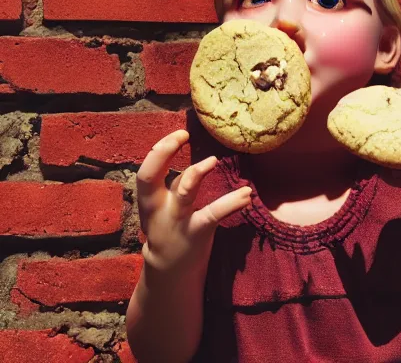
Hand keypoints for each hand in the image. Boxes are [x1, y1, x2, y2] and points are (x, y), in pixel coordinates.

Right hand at [136, 130, 251, 273]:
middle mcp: (158, 209)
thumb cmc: (169, 230)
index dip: (160, 149)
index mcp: (148, 200)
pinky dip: (232, 202)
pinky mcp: (197, 233)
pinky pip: (214, 214)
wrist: (171, 273)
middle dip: (162, 152)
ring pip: (182, 193)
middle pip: (149, 177)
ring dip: (196, 173)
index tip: (179, 134)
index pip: (145, 170)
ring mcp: (177, 221)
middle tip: (182, 134)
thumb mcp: (163, 208)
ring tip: (213, 160)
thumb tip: (189, 160)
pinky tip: (247, 194)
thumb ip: (172, 186)